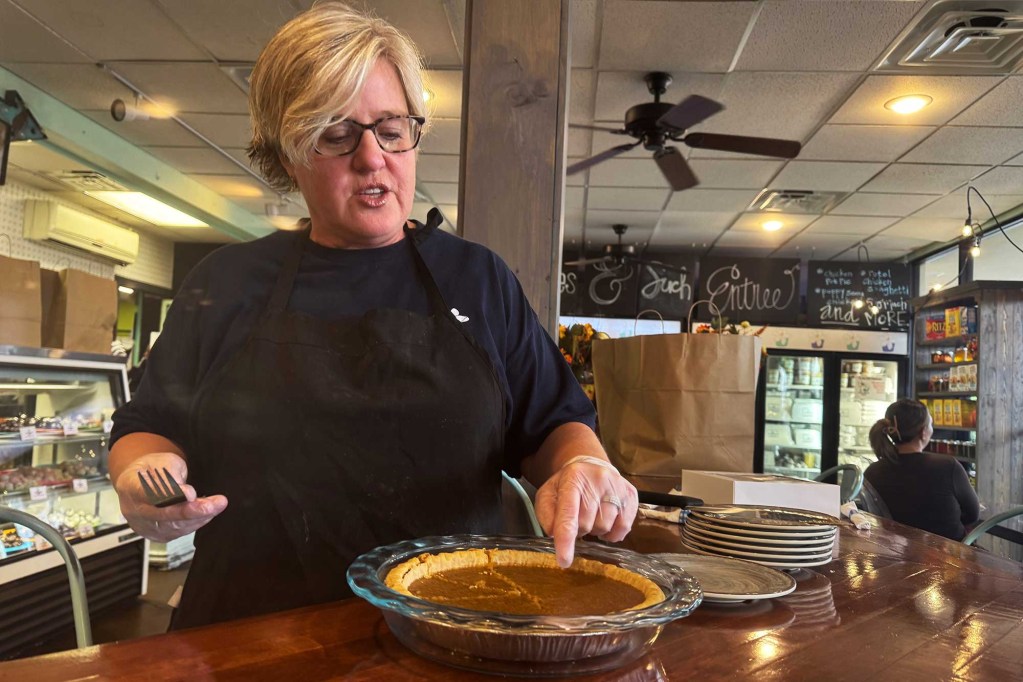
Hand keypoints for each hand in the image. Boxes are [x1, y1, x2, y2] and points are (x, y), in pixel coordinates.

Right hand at [113, 452, 227, 542]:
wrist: (141, 481)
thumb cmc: (153, 469)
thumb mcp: (163, 461)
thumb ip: (172, 475)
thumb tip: (187, 494)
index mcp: (130, 485)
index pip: (149, 492)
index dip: (170, 494)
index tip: (191, 493)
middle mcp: (134, 509)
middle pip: (164, 514)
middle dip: (193, 510)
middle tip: (215, 504)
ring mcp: (144, 525)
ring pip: (173, 526)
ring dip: (199, 517)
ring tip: (217, 505)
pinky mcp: (156, 534)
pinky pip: (178, 532)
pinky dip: (195, 523)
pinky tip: (207, 513)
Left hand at [533, 459, 637, 567]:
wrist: (591, 468)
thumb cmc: (567, 485)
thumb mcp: (548, 494)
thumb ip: (546, 514)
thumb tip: (553, 534)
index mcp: (572, 478)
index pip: (568, 514)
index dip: (566, 540)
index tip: (564, 561)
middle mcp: (597, 480)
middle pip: (586, 524)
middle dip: (579, 529)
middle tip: (578, 519)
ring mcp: (617, 487)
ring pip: (604, 527)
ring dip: (595, 530)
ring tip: (592, 517)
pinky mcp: (630, 495)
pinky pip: (623, 528)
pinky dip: (612, 533)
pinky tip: (606, 522)